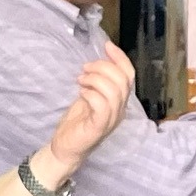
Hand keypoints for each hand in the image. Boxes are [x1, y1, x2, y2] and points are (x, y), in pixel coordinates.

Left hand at [37, 43, 136, 185]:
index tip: (106, 46)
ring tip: (81, 80)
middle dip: (103, 67)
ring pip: (114, 90)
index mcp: (119, 101)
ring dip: (95, 79)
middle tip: (85, 69)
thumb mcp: (89, 97)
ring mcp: (111, 119)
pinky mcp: (98, 127)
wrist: (66, 149)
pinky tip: (81, 93)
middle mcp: (119, 110)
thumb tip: (98, 61)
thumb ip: (97, 82)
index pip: (129, 75)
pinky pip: (102, 105)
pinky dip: (91, 93)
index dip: (120, 58)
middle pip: (122, 80)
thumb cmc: (77, 123)